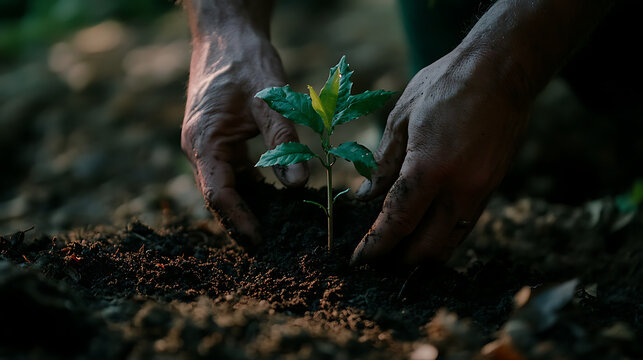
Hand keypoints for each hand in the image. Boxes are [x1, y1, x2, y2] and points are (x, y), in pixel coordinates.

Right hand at [181, 5, 307, 246]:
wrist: (227, 34)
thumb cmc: (244, 61)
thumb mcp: (269, 99)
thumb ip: (284, 140)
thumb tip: (298, 183)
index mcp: (203, 141)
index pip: (218, 194)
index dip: (239, 220)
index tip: (262, 240)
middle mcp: (200, 148)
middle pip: (220, 197)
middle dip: (244, 222)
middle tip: (275, 246)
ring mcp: (208, 145)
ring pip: (227, 186)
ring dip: (249, 207)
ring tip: (278, 230)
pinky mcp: (220, 140)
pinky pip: (234, 172)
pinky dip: (252, 188)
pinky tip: (275, 199)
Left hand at [351, 47, 528, 267]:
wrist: (502, 70)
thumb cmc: (445, 85)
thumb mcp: (401, 118)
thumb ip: (383, 164)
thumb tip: (366, 196)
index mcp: (430, 168)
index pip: (397, 223)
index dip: (376, 248)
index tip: (359, 262)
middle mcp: (460, 188)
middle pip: (427, 248)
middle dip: (399, 262)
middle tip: (377, 264)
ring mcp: (481, 190)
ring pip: (450, 244)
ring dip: (423, 257)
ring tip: (398, 256)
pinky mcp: (492, 188)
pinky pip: (463, 227)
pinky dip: (442, 238)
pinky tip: (425, 235)